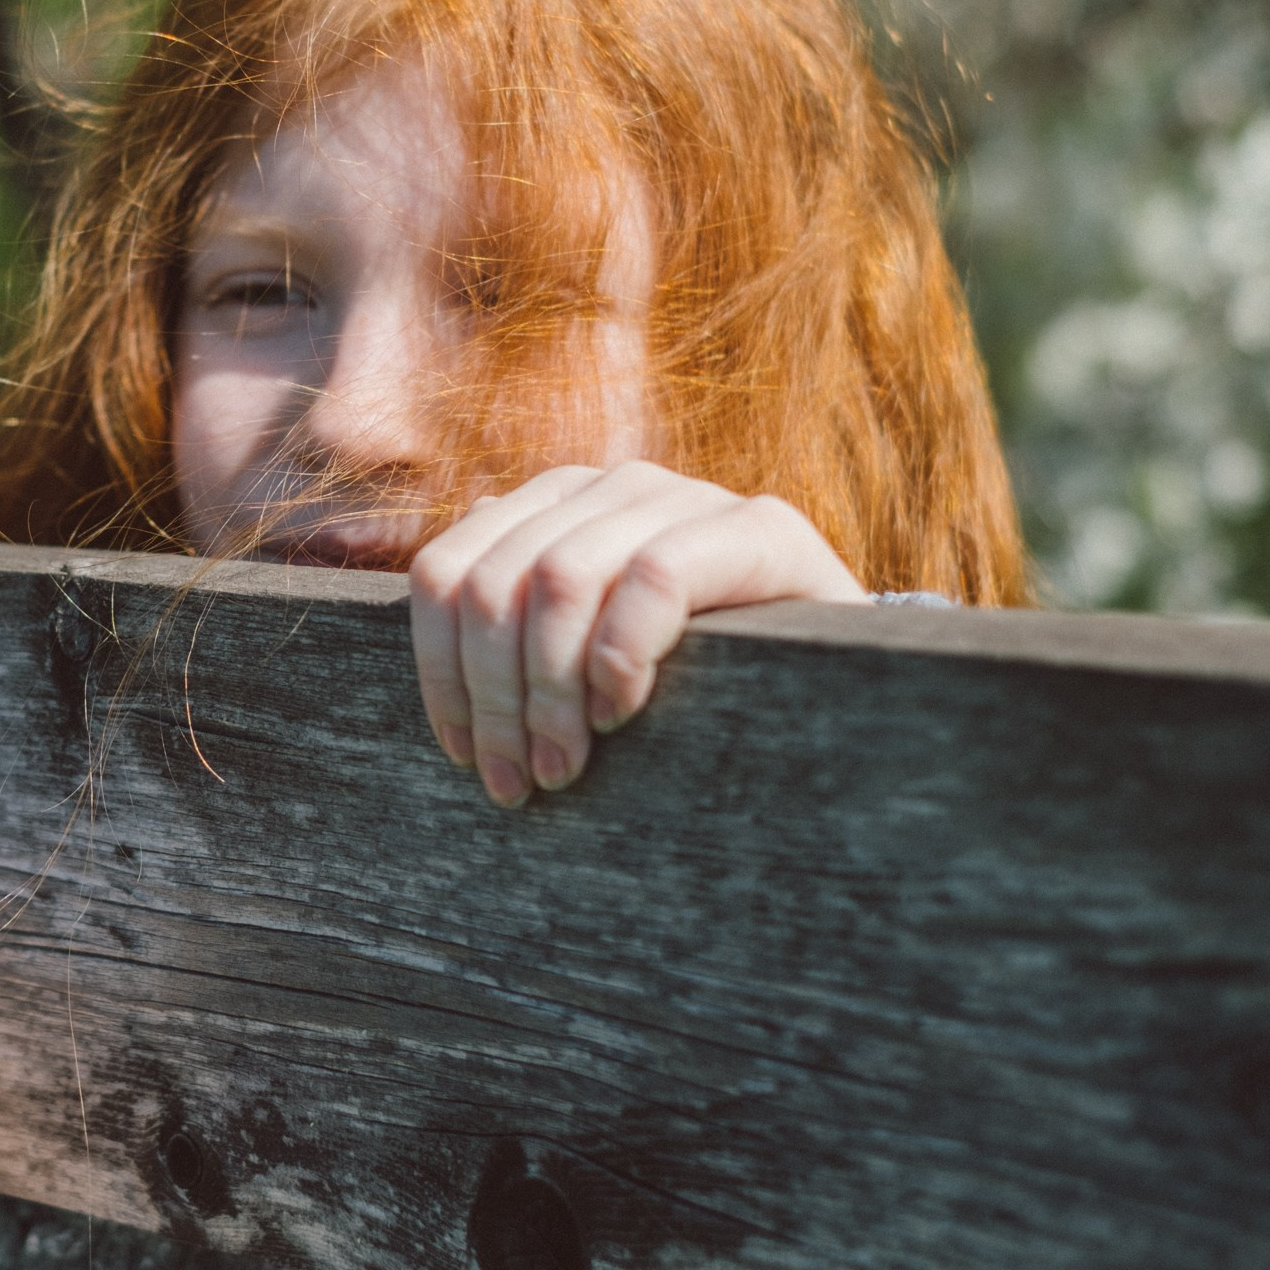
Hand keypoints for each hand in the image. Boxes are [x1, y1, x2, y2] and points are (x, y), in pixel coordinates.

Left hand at [409, 461, 865, 804]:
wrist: (844, 688)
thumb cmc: (690, 695)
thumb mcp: (580, 669)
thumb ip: (511, 642)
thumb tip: (426, 672)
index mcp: (547, 509)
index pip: (444, 572)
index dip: (439, 672)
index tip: (463, 758)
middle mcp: (605, 485)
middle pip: (491, 582)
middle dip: (493, 698)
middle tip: (518, 784)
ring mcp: (682, 497)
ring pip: (558, 578)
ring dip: (548, 690)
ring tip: (566, 767)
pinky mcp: (760, 527)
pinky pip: (653, 577)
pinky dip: (621, 653)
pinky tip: (624, 710)